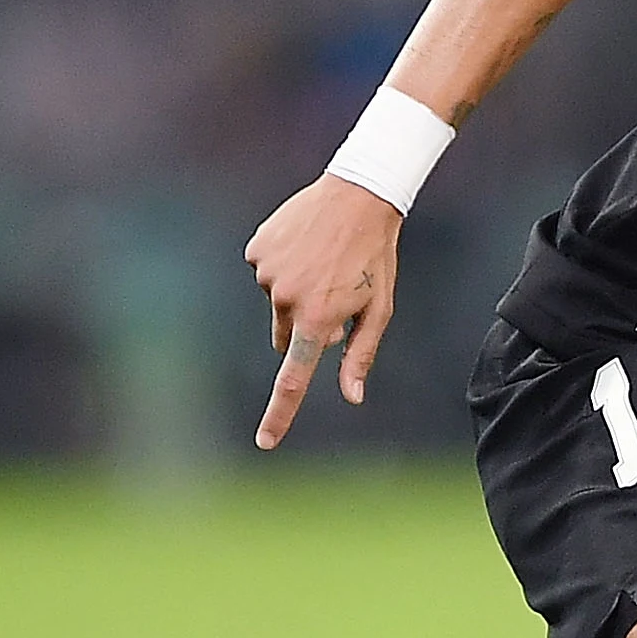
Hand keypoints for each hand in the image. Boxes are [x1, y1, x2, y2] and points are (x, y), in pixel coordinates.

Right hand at [244, 175, 401, 449]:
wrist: (359, 195)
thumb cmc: (375, 258)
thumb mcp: (379, 309)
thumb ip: (361, 354)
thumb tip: (352, 396)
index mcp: (319, 320)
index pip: (295, 379)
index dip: (280, 414)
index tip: (265, 442)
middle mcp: (287, 300)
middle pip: (287, 336)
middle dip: (306, 325)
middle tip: (334, 292)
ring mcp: (268, 273)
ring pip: (277, 301)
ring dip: (296, 290)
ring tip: (323, 259)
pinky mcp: (257, 250)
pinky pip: (267, 270)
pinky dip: (283, 263)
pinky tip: (305, 243)